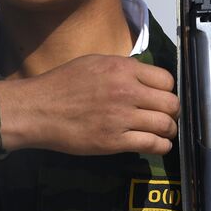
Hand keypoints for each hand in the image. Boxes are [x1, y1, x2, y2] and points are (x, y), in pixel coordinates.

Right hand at [0, 55, 178, 155]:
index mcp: (122, 69)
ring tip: (164, 133)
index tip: (161, 97)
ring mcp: (122, 117)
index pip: (166, 80)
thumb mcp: (94, 63)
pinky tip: (157, 145)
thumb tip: (144, 76)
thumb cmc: (62, 84)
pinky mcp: (115, 141)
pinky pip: (152, 144)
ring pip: (165, 125)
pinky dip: (160, 146)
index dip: (167, 90)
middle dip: (172, 112)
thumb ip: (122, 68)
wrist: (38, 110)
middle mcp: (126, 91)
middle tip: (165, 116)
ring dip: (169, 131)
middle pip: (170, 103)